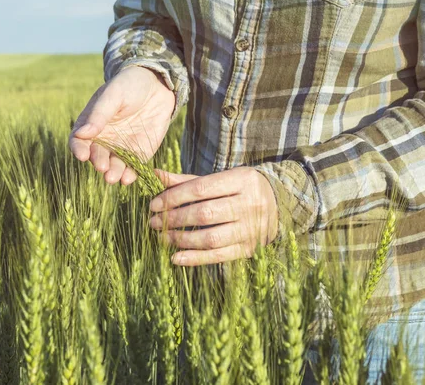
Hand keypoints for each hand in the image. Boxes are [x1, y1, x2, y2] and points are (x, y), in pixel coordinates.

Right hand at [69, 66, 174, 184]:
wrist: (158, 84)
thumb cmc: (129, 84)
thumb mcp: (113, 94)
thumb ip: (99, 114)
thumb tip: (82, 133)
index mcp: (91, 124)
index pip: (79, 141)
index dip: (78, 149)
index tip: (82, 156)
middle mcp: (104, 139)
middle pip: (96, 156)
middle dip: (98, 163)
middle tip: (102, 167)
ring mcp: (121, 148)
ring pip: (113, 165)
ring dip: (112, 173)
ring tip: (113, 177)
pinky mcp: (139, 153)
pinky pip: (132, 167)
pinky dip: (130, 174)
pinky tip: (128, 178)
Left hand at [149, 168, 278, 265]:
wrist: (279, 205)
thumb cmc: (239, 189)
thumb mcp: (219, 179)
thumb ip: (187, 180)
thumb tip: (155, 174)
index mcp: (241, 180)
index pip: (200, 189)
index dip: (173, 198)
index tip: (153, 205)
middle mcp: (249, 204)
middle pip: (204, 214)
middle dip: (173, 219)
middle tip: (153, 223)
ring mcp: (251, 229)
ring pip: (210, 237)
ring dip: (181, 240)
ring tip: (162, 237)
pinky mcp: (250, 249)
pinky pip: (219, 256)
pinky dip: (195, 259)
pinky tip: (175, 258)